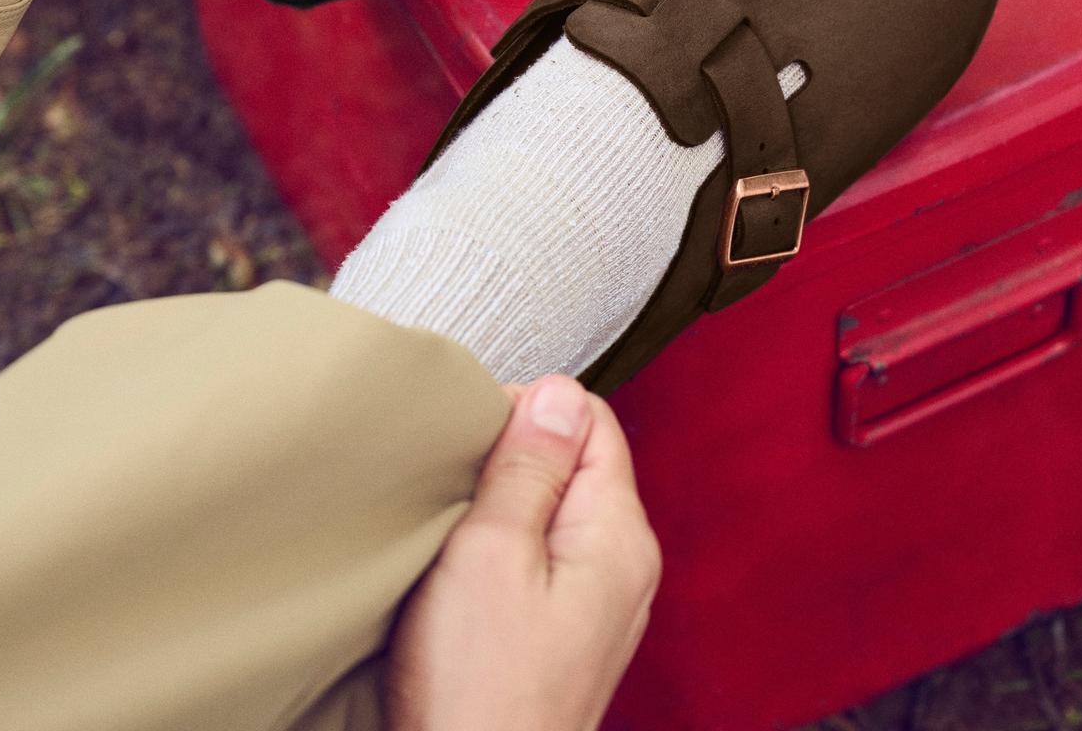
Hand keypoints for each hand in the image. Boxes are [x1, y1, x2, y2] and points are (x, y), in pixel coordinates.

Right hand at [382, 372, 660, 730]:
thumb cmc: (477, 692)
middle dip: (513, 460)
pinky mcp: (568, 636)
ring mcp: (600, 606)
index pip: (591, 420)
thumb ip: (528, 465)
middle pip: (575, 463)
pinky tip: (466, 576)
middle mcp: (625, 567)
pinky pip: (543, 559)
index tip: (474, 441)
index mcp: (619, 536)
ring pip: (554, 511)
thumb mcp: (490, 553)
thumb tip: (557, 391)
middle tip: (456, 493)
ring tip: (456, 536)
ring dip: (504, 507)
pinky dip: (504, 551)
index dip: (527, 412)